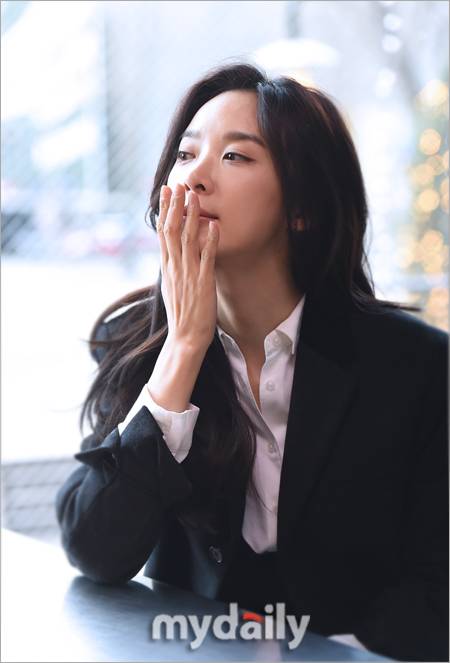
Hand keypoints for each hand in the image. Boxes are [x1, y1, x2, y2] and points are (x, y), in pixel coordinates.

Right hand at [156, 183, 219, 350]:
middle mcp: (175, 267)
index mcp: (167, 267)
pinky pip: (206, 257)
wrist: (185, 337)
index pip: (162, 232)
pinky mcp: (203, 282)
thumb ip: (173, 267)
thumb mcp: (172, 286)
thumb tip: (172, 251)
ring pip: (187, 239)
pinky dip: (209, 240)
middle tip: (177, 184)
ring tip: (194, 196)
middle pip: (171, 230)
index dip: (164, 210)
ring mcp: (188, 274)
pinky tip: (213, 225)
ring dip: (191, 216)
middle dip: (174, 206)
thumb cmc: (182, 314)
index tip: (165, 191)